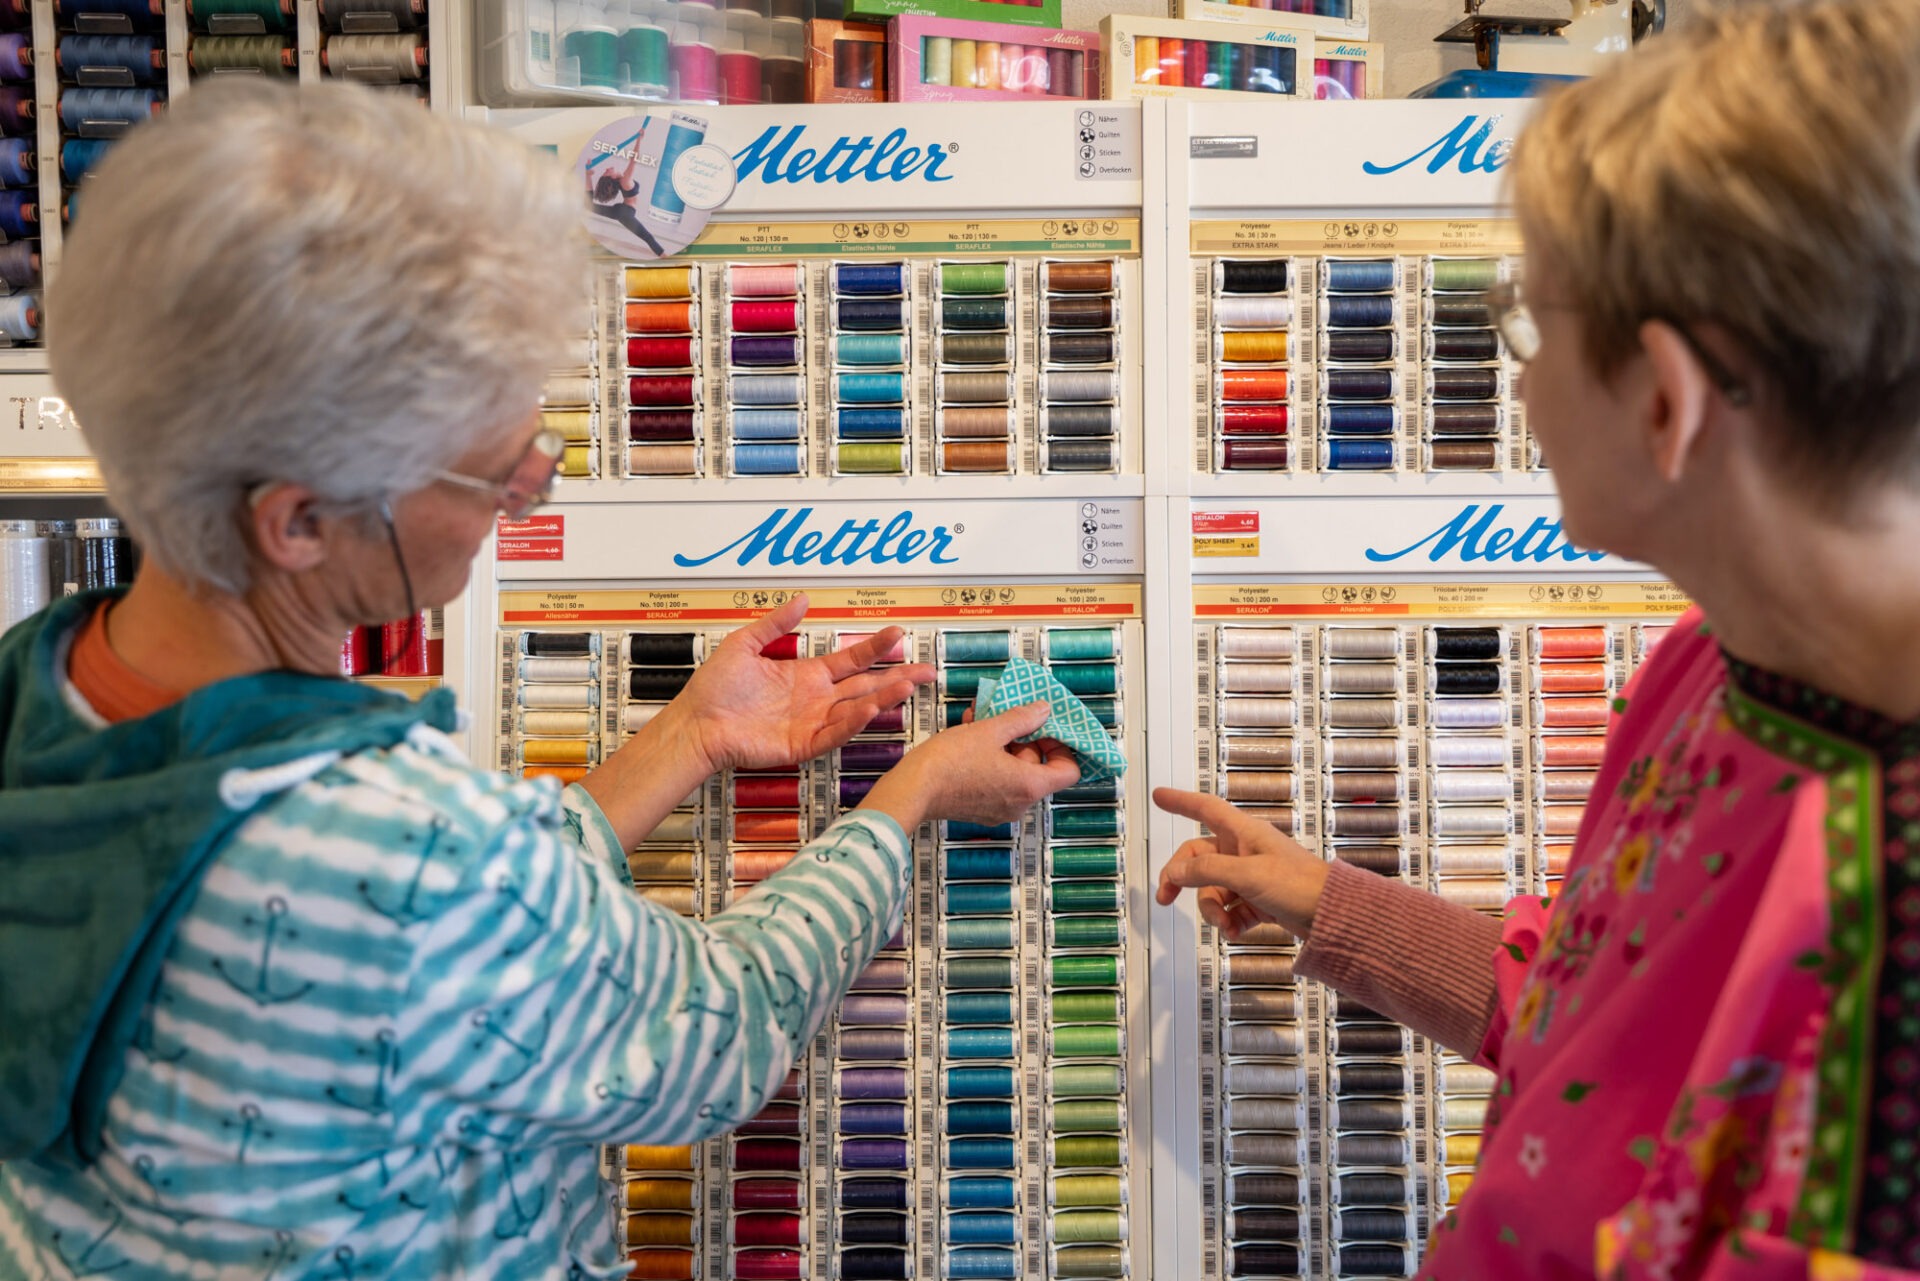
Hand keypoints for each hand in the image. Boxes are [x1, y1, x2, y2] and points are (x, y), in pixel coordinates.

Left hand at [676, 594, 931, 772]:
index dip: (875, 647)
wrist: (696, 723)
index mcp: (806, 676)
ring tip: (908, 684)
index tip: (896, 633)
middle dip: (897, 676)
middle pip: (865, 685)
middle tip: (926, 669)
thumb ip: (776, 623)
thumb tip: (801, 599)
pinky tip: (870, 707)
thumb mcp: (745, 643)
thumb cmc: (714, 689)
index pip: (851, 659)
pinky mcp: (802, 745)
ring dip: (883, 697)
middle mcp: (814, 699)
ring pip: (857, 708)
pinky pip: (834, 732)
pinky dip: (854, 721)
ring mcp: (811, 722)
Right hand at [858, 701, 1081, 830]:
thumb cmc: (949, 762)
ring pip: (1013, 771)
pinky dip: (989, 759)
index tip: (1046, 729)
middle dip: (1022, 738)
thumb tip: (1043, 711)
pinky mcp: (981, 809)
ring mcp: (1000, 809)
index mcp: (1029, 786)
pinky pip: (996, 780)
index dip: (1062, 747)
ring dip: (1001, 743)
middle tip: (1004, 716)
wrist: (912, 790)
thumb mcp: (989, 731)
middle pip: (1037, 768)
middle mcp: (1019, 803)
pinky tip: (968, 735)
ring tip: (979, 720)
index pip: (1069, 771)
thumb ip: (1021, 719)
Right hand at [1153, 787, 1328, 942]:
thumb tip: (1175, 872)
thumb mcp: (1247, 874)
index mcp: (1243, 833)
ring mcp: (1250, 876)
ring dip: (1211, 909)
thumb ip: (1207, 871)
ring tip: (1224, 924)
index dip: (1180, 801)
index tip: (1160, 795)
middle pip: (1198, 858)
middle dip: (1181, 879)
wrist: (1333, 915)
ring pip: (1212, 889)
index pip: (1205, 808)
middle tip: (1165, 897)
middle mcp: (1244, 851)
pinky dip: (1229, 921)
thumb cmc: (1299, 884)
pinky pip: (1230, 909)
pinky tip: (1235, 931)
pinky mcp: (1259, 900)